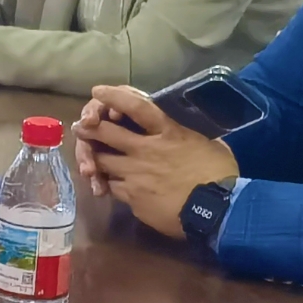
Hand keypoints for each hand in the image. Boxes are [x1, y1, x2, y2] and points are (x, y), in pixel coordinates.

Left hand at [70, 83, 235, 238]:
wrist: (216, 211)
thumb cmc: (220, 175)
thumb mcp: (211, 145)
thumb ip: (192, 138)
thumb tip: (194, 137)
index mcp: (167, 132)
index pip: (136, 106)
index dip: (113, 96)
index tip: (97, 91)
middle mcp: (145, 149)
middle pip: (106, 133)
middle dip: (90, 128)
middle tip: (81, 126)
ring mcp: (135, 174)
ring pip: (103, 162)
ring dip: (97, 160)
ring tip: (92, 159)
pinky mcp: (132, 197)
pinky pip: (113, 187)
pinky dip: (111, 185)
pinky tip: (111, 187)